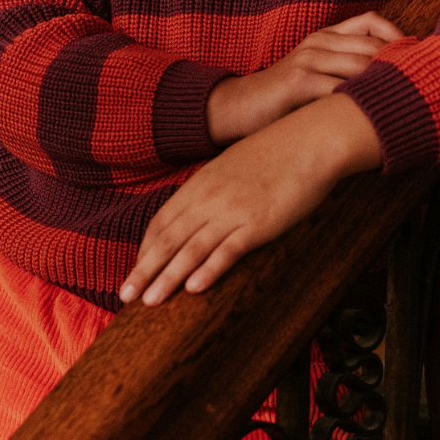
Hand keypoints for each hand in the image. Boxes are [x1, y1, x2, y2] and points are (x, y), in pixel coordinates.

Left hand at [119, 94, 381, 306]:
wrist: (313, 138)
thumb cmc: (280, 151)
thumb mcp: (236, 164)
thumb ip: (217, 185)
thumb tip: (207, 205)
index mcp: (202, 182)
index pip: (163, 219)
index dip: (146, 247)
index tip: (136, 269)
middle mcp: (210, 196)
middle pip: (168, 238)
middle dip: (144, 269)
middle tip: (125, 295)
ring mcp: (233, 209)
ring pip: (190, 248)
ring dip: (167, 277)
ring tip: (149, 301)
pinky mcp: (259, 222)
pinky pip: (228, 249)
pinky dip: (209, 269)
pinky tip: (194, 289)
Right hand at [206, 12, 402, 144]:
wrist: (238, 107)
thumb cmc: (283, 98)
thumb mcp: (316, 74)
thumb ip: (345, 71)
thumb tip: (392, 82)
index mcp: (325, 36)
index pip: (372, 21)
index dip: (399, 37)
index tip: (419, 60)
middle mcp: (318, 42)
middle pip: (373, 46)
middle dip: (401, 66)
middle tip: (424, 88)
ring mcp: (308, 60)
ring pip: (361, 67)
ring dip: (386, 86)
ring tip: (406, 105)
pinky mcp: (298, 82)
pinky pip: (340, 89)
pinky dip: (361, 104)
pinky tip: (375, 119)